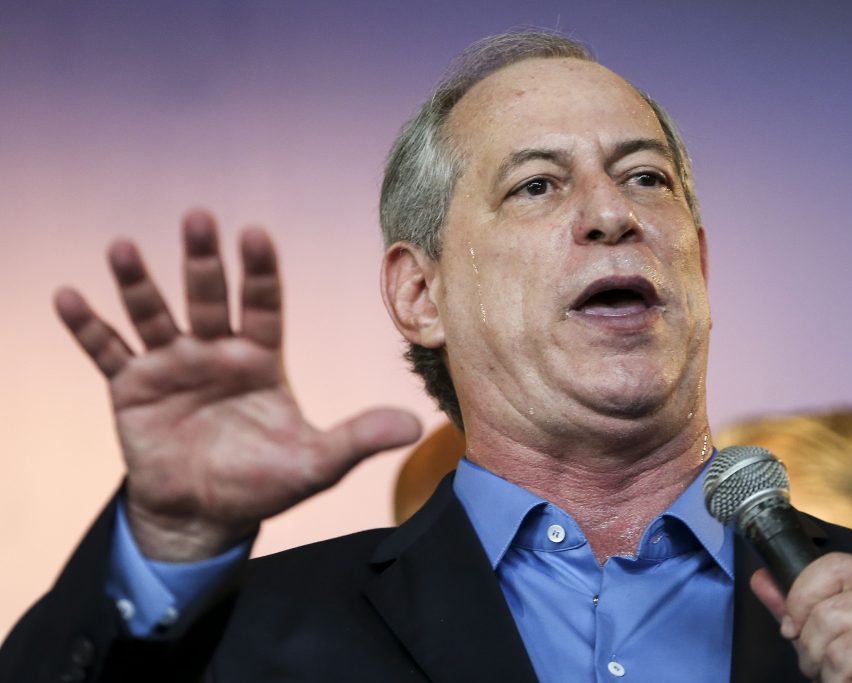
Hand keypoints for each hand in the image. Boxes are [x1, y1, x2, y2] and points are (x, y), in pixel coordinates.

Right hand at [55, 210, 421, 561]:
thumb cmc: (264, 483)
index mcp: (260, 358)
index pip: (264, 305)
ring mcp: (171, 365)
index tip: (255, 234)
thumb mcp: (315, 464)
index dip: (259, 272)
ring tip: (123, 247)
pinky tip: (68, 297)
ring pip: (154, 314)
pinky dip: (88, 328)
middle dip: (202, 261)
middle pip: (208, 297)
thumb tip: (418, 426)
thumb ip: (357, 440)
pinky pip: (107, 352)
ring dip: (138, 283)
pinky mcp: (131, 388)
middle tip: (199, 218)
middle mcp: (215, 350)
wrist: (206, 515)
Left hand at [751, 553, 851, 682]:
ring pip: (837, 653)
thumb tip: (762, 579)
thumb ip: (801, 609)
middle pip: (825, 616)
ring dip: (833, 679)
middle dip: (814, 654)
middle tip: (831, 670)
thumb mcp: (839, 636)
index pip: (831, 566)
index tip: (796, 627)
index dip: (801, 598)